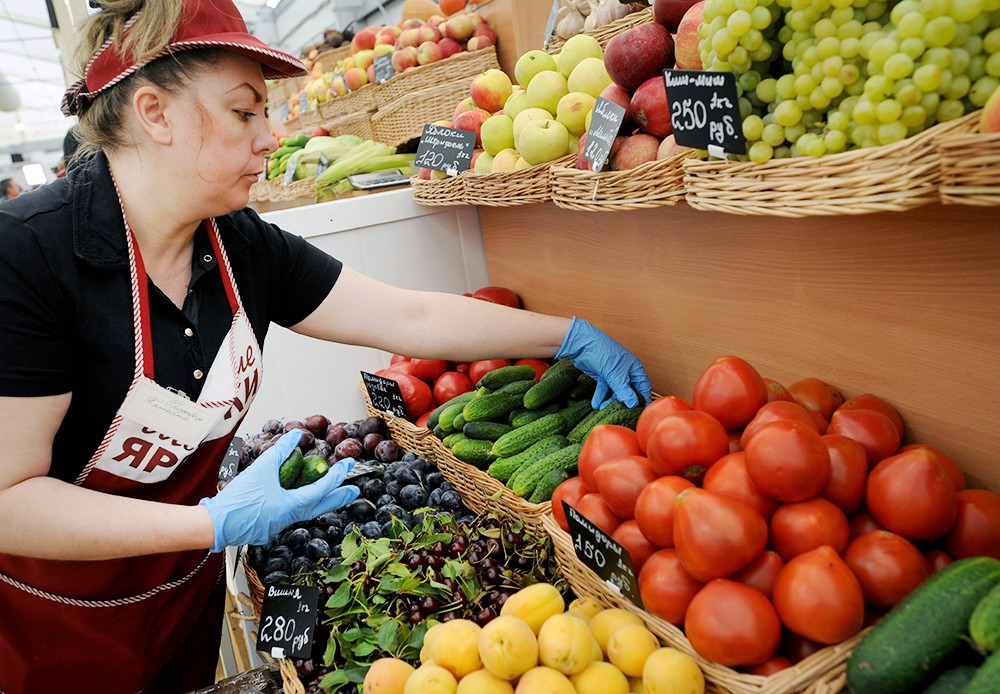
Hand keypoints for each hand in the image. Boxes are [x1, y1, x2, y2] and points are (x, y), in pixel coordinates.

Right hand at [199, 429, 359, 551]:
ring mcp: (278, 526)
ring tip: (329, 493)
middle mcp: (288, 519)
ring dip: (319, 501)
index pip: (320, 490)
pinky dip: (300, 505)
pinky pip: (290, 515)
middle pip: (320, 507)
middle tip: (354, 490)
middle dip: (338, 497)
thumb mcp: (260, 470)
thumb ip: (279, 451)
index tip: (348, 466)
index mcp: (290, 507)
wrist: (214, 525)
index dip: (336, 477)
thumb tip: (296, 435)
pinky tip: (297, 499)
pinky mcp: (267, 527)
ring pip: (306, 512)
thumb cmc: (237, 501)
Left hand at [555, 317, 651, 409]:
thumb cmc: (602, 351)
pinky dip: (601, 396)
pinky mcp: (602, 375)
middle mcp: (626, 371)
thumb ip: (624, 390)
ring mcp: (613, 373)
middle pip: (629, 390)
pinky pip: (604, 389)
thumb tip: (633, 403)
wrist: (581, 343)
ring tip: (604, 409)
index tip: (639, 412)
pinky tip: (596, 404)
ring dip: (610, 401)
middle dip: (624, 402)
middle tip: (621, 413)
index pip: (643, 387)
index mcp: (634, 368)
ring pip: (615, 391)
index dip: (642, 399)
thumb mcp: (615, 374)